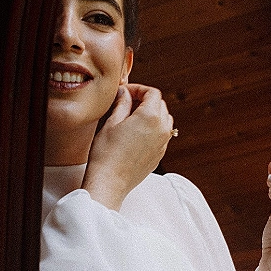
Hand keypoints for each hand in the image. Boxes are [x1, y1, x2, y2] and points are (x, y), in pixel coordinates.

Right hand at [82, 83, 173, 208]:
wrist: (110, 182)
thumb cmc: (106, 154)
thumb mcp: (111, 123)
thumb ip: (122, 103)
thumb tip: (125, 93)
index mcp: (150, 117)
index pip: (152, 93)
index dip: (138, 89)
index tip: (126, 92)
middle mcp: (162, 129)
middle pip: (160, 104)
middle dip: (145, 100)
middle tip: (127, 102)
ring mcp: (163, 143)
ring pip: (164, 119)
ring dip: (152, 114)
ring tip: (133, 118)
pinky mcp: (160, 154)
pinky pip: (162, 135)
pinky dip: (153, 129)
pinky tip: (136, 133)